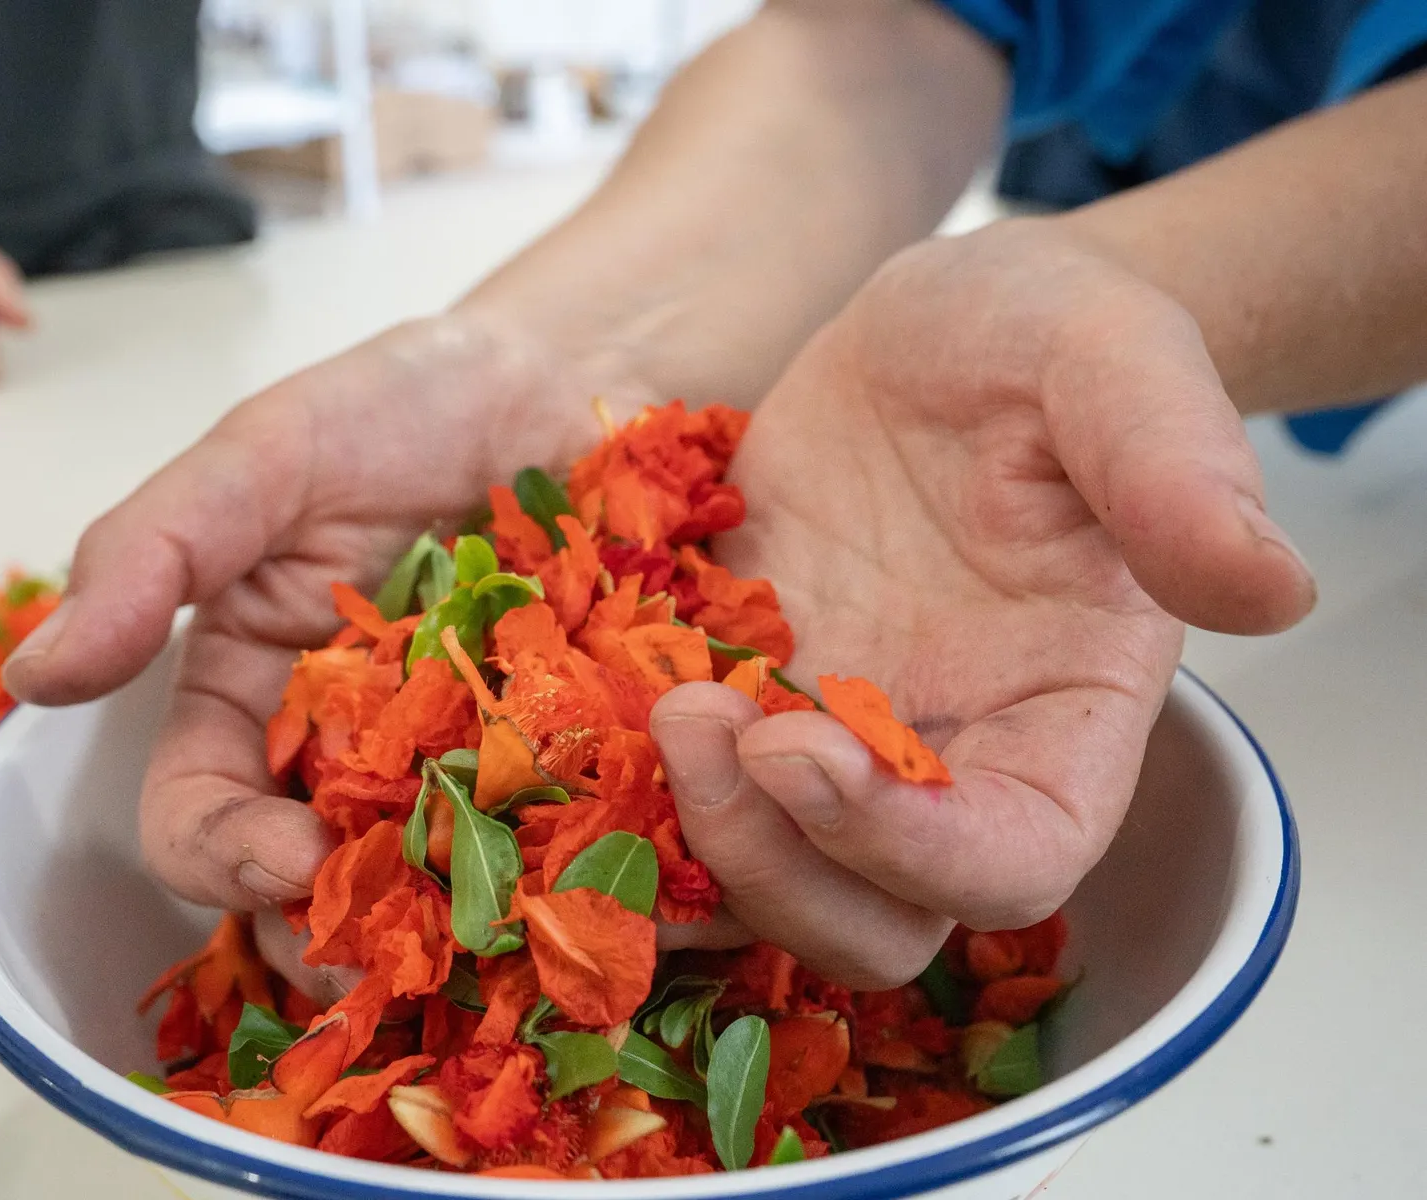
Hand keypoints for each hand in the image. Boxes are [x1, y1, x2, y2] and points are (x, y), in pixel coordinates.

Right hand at [2, 313, 648, 984]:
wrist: (561, 375)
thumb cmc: (398, 404)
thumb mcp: (265, 454)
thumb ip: (154, 552)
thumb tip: (34, 675)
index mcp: (251, 696)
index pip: (197, 816)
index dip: (222, 858)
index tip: (286, 862)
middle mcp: (348, 756)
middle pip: (315, 887)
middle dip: (342, 932)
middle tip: (399, 949)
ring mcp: (461, 772)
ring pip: (437, 894)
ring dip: (458, 933)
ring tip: (505, 940)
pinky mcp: (567, 768)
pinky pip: (562, 847)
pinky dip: (572, 879)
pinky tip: (603, 888)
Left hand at [649, 220, 1315, 987]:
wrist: (936, 334)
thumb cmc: (1041, 339)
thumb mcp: (1109, 356)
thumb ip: (1176, 464)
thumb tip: (1272, 584)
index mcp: (1062, 711)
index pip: (1012, 860)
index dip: (911, 846)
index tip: (805, 746)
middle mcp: (947, 756)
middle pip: (870, 915)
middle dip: (772, 857)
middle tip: (698, 720)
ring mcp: (834, 739)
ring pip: (767, 882)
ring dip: (693, 835)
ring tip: (651, 703)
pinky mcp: (743, 699)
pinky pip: (681, 800)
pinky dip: (627, 788)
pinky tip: (587, 705)